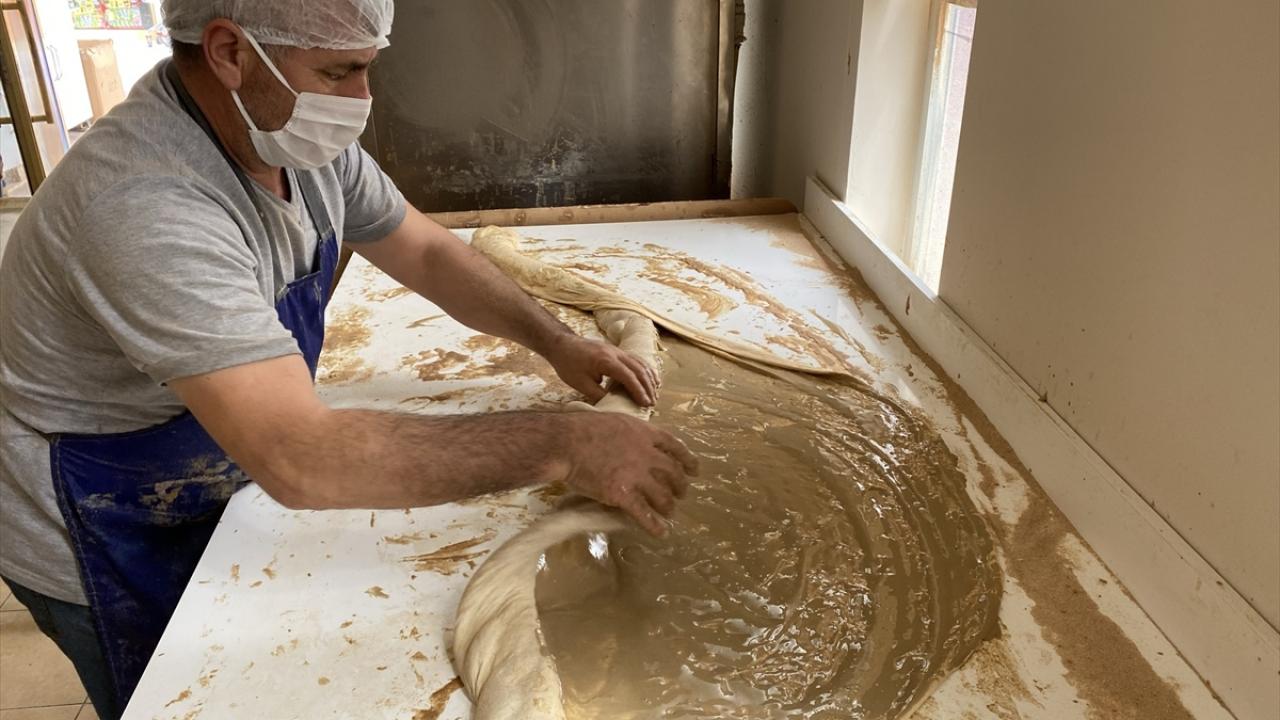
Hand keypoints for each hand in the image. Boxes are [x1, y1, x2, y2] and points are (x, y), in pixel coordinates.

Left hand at [544, 334, 658, 406]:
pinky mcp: (617, 351)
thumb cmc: (568, 364)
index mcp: (606, 361)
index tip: (646, 404)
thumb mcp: (580, 384)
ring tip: (654, 394)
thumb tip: (614, 406)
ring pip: (640, 363)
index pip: (629, 377)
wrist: (562, 344)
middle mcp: (616, 353)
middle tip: (652, 403)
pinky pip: (636, 360)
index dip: (639, 391)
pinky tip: (650, 379)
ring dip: (649, 379)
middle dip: (648, 387)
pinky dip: (645, 370)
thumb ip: (598, 395)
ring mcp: (617, 350)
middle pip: (639, 370)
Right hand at [559, 413, 699, 535]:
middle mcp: (646, 454)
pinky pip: (644, 514)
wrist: (566, 443)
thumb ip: (630, 433)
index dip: (687, 459)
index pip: (675, 446)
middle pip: (673, 473)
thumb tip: (633, 442)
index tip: (695, 470)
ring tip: (669, 513)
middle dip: (680, 486)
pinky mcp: (623, 495)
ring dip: (669, 507)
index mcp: (645, 433)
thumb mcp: (614, 421)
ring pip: (663, 496)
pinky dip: (654, 525)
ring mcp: (636, 476)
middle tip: (681, 494)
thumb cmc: (582, 428)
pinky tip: (660, 532)